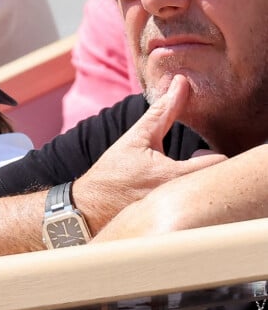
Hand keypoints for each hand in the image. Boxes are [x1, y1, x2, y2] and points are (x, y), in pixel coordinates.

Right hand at [72, 75, 225, 233]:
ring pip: (205, 196)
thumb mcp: (136, 137)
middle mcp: (180, 197)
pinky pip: (194, 211)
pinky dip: (190, 202)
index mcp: (174, 175)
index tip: (204, 151)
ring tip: (180, 182)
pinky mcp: (175, 227)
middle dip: (209, 171)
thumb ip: (162, 112)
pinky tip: (175, 198)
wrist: (90, 207)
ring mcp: (179, 215)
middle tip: (195, 164)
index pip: (219, 163)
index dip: (215, 153)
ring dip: (200, 186)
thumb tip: (180, 83)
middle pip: (216, 182)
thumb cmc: (113, 172)